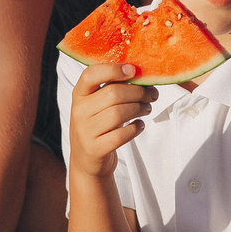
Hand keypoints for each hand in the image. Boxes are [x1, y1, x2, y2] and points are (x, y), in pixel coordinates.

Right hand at [67, 61, 152, 177]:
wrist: (86, 161)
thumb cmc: (97, 126)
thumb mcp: (96, 104)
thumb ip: (112, 88)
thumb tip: (141, 74)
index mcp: (79, 94)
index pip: (91, 74)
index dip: (113, 69)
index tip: (133, 70)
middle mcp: (79, 111)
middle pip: (113, 93)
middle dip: (138, 92)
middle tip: (152, 94)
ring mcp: (85, 131)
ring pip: (118, 113)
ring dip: (139, 109)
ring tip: (147, 108)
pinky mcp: (95, 149)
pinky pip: (120, 135)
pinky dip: (135, 128)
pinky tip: (139, 125)